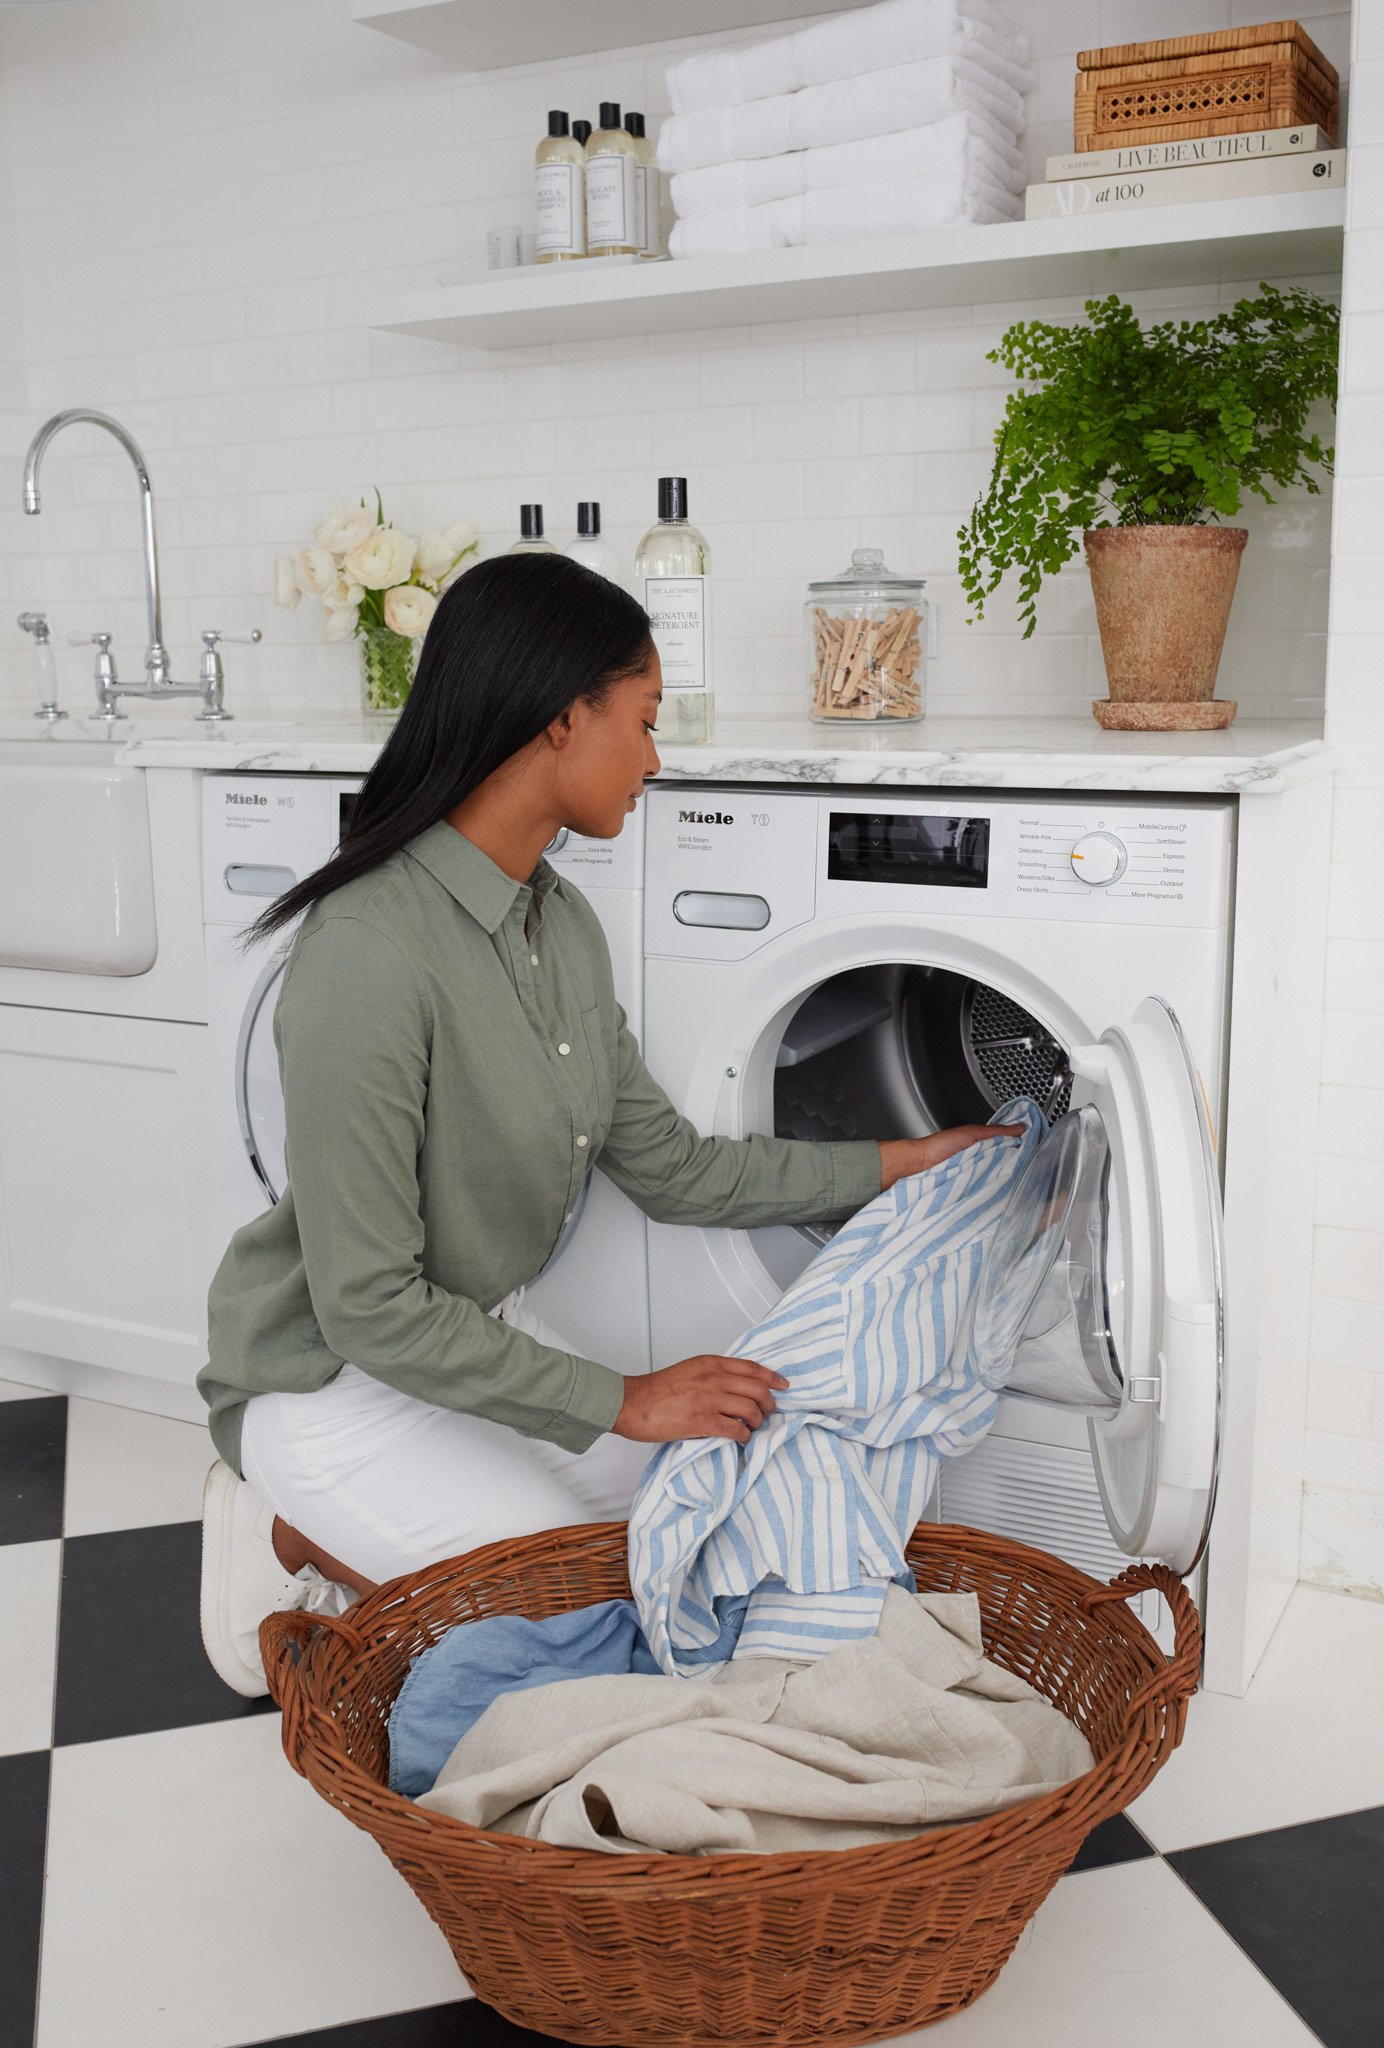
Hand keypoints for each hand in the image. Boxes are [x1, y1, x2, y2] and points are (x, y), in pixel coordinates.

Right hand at [613, 1355, 790, 1443]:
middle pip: (757, 1389)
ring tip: (752, 1428)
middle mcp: (713, 1378)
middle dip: (769, 1403)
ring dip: (757, 1422)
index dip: (772, 1377)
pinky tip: (741, 1438)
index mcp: (710, 1363)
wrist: (632, 1403)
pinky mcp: (703, 1421)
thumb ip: (713, 1375)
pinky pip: (736, 1429)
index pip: (752, 1367)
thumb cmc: (656, 1391)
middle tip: (768, 1413)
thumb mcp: (689, 1371)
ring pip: (751, 1410)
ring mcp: (709, 1399)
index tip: (783, 1385)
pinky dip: (744, 1436)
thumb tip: (736, 1390)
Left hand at [879, 1123, 1024, 1191]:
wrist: (917, 1167)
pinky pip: (984, 1198)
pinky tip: (1001, 1202)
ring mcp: (975, 1183)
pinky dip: (991, 1199)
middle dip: (1016, 1176)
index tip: (1038, 1160)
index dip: (1022, 1157)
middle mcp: (980, 1167)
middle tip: (1031, 1179)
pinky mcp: (968, 1196)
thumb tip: (1021, 1128)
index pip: (1009, 1154)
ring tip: (1019, 1192)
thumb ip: (996, 1132)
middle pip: (1005, 1173)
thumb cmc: (940, 1147)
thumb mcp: (972, 1134)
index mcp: (983, 1150)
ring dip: (1004, 1188)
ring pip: (996, 1186)